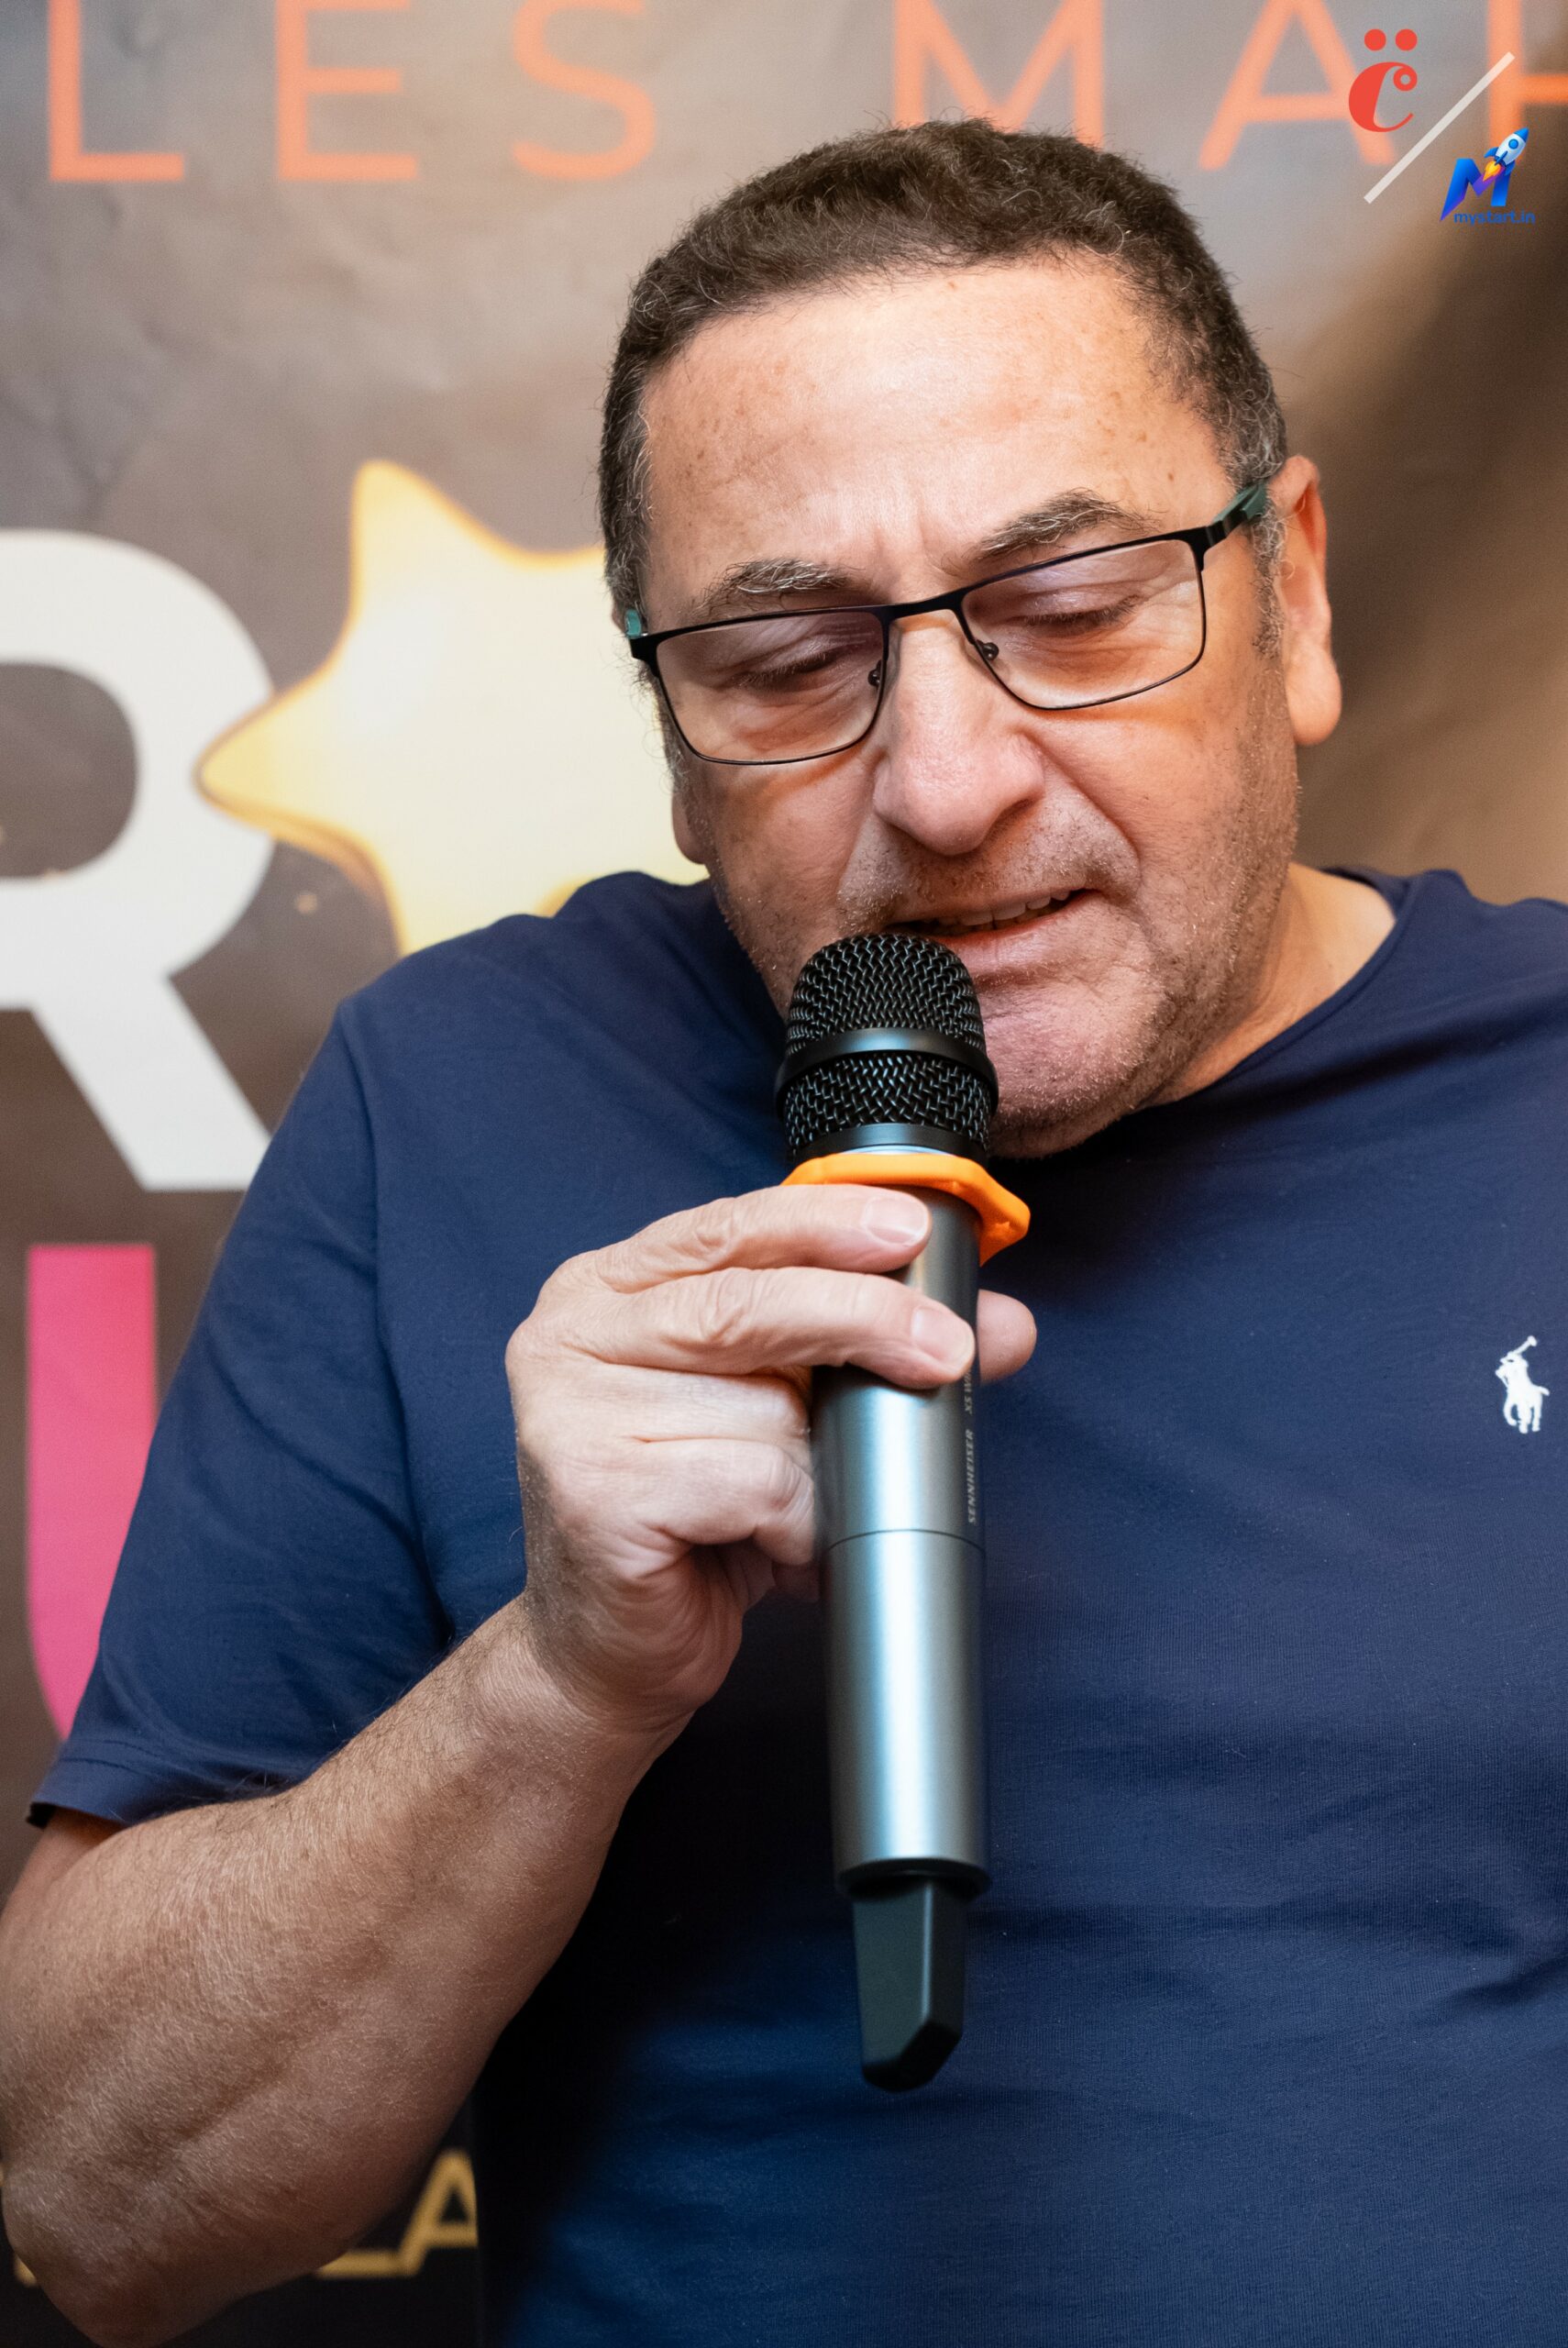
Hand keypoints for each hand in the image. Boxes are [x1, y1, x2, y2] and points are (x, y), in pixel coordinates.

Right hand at [503, 1184, 1034, 1747]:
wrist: (609, 1654)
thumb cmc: (693, 1522)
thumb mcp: (785, 1412)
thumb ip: (869, 1350)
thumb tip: (1001, 1323)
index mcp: (607, 1289)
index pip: (728, 1228)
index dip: (826, 1221)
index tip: (914, 1232)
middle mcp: (569, 1335)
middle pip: (745, 1303)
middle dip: (865, 1319)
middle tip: (947, 1352)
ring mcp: (569, 1412)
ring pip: (760, 1405)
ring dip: (824, 1462)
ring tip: (822, 1503)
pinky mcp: (595, 1491)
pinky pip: (750, 1482)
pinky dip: (798, 1518)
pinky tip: (786, 1545)